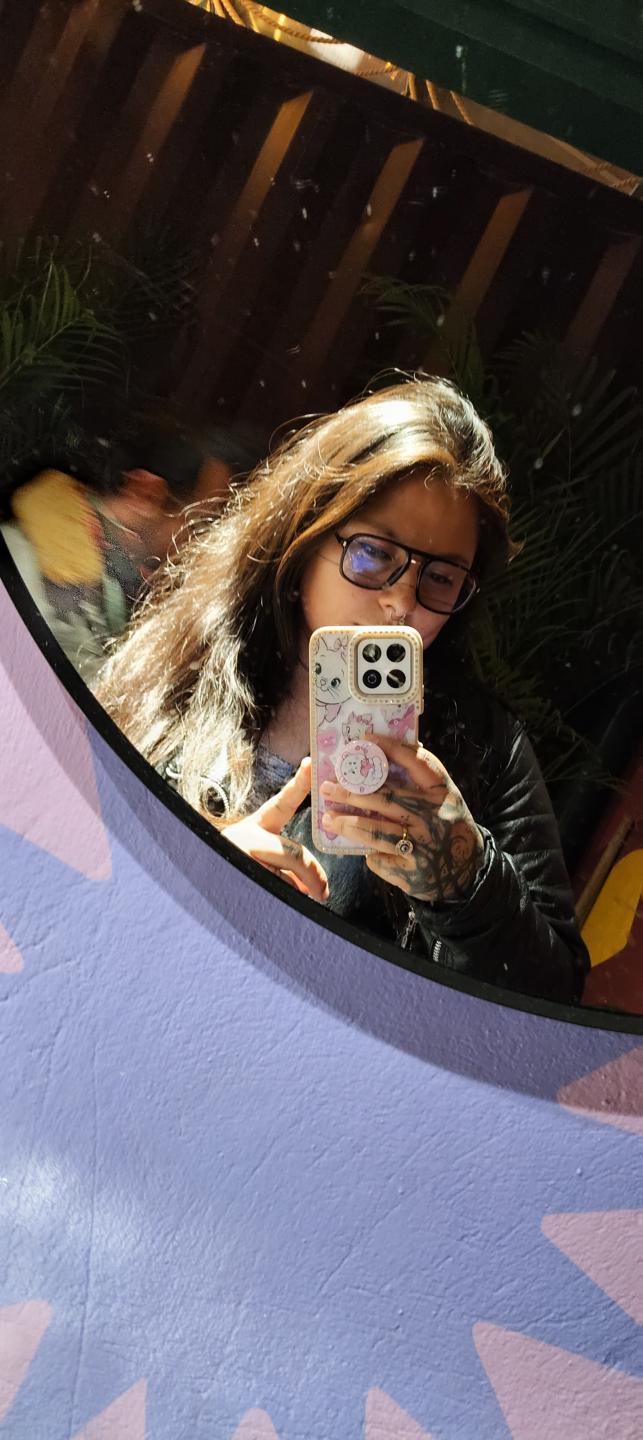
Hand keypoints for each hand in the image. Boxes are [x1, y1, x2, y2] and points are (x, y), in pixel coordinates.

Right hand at [223, 757, 329, 902]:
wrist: (195, 888)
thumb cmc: (234, 868)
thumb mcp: (259, 855)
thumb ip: (288, 862)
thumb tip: (315, 887)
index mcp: (254, 826)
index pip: (282, 803)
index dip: (300, 783)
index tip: (312, 763)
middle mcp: (246, 838)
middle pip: (293, 853)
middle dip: (312, 875)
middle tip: (323, 892)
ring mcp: (241, 858)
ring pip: (286, 880)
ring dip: (293, 893)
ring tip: (281, 898)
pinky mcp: (240, 880)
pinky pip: (274, 896)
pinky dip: (281, 904)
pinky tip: (266, 905)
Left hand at [320, 732, 482, 903]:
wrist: (469, 871)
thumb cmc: (448, 826)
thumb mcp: (445, 800)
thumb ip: (421, 781)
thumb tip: (388, 751)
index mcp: (442, 794)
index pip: (417, 763)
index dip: (391, 748)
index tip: (366, 739)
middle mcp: (432, 816)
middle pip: (385, 798)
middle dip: (351, 792)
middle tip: (327, 787)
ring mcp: (421, 845)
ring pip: (375, 830)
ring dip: (347, 823)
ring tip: (328, 818)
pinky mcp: (410, 870)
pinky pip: (379, 857)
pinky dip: (368, 852)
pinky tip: (358, 846)